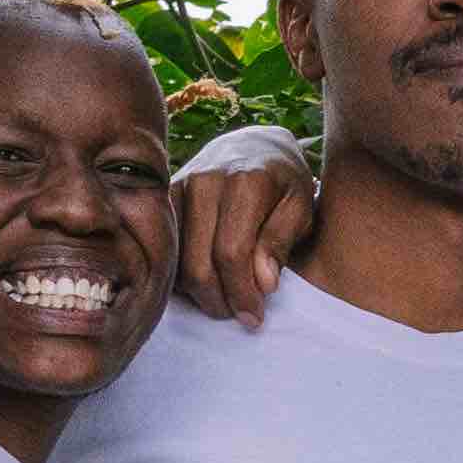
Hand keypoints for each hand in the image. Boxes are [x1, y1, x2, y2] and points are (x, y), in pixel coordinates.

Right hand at [165, 129, 317, 322]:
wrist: (254, 145)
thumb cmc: (284, 182)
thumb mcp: (300, 207)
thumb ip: (281, 243)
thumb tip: (263, 284)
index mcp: (245, 181)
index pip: (232, 254)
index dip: (242, 294)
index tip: (255, 317)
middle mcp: (204, 181)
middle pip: (198, 265)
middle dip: (219, 301)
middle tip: (240, 315)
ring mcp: (177, 187)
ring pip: (177, 263)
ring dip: (199, 294)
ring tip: (226, 300)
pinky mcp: (161, 198)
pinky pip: (165, 250)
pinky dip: (181, 275)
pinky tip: (205, 282)